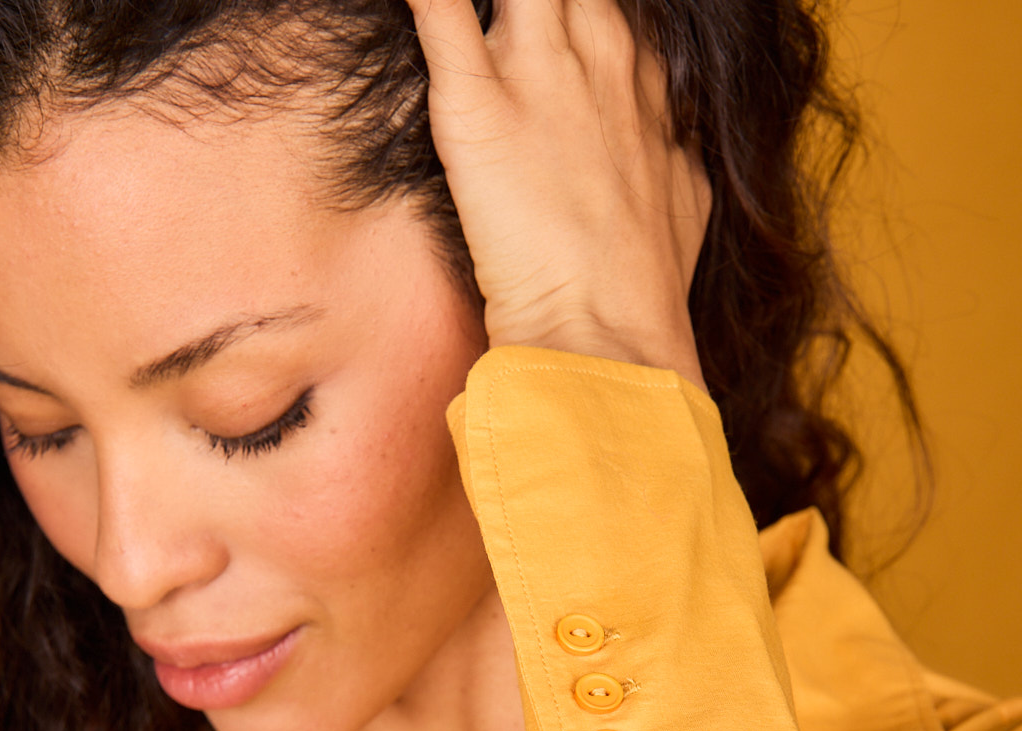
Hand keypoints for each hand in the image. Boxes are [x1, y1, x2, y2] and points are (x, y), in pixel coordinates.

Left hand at [403, 0, 711, 384]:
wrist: (609, 333)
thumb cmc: (646, 287)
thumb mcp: (683, 201)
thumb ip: (666, 155)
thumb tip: (666, 155)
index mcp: (640, 76)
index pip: (602, 7)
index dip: (572, 17)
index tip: (554, 43)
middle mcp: (598, 52)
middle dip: (527, 5)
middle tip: (507, 36)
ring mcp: (537, 70)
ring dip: (492, 3)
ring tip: (453, 22)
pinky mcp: (474, 102)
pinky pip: (436, 9)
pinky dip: (420, 1)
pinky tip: (410, 1)